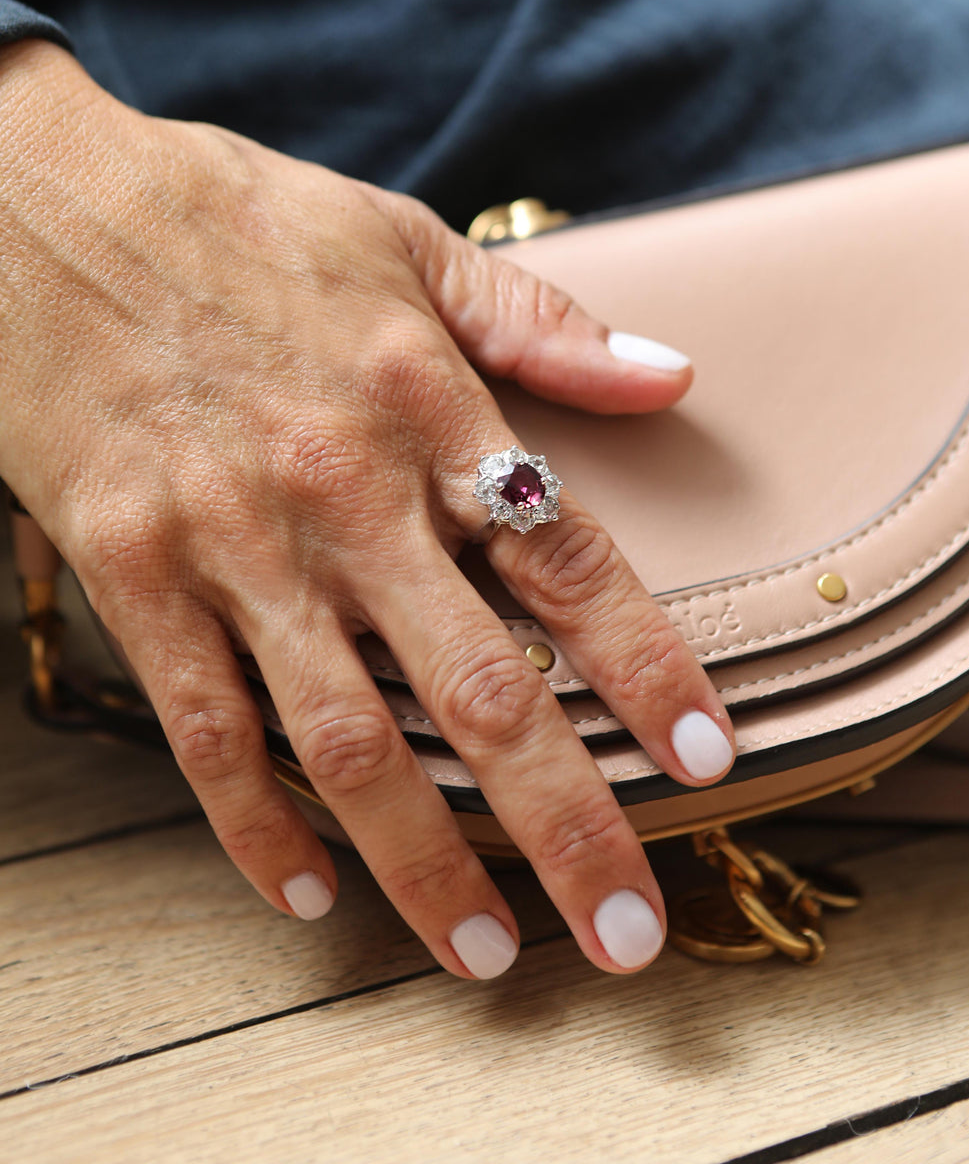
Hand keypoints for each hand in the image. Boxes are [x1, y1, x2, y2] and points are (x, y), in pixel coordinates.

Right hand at [0, 39, 734, 977]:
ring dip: (421, 861)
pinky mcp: (132, 575)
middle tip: (625, 926)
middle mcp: (340, 490)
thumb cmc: (234, 222)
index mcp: (422, 399)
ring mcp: (230, 544)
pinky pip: (203, 729)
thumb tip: (671, 377)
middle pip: (475, 688)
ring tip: (483, 954)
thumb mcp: (402, 240)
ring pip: (343, 740)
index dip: (646, 666)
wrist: (34, 208)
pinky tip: (309, 893)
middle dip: (562, 819)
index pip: (566, 556)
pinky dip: (253, 823)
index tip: (707, 760)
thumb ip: (539, 321)